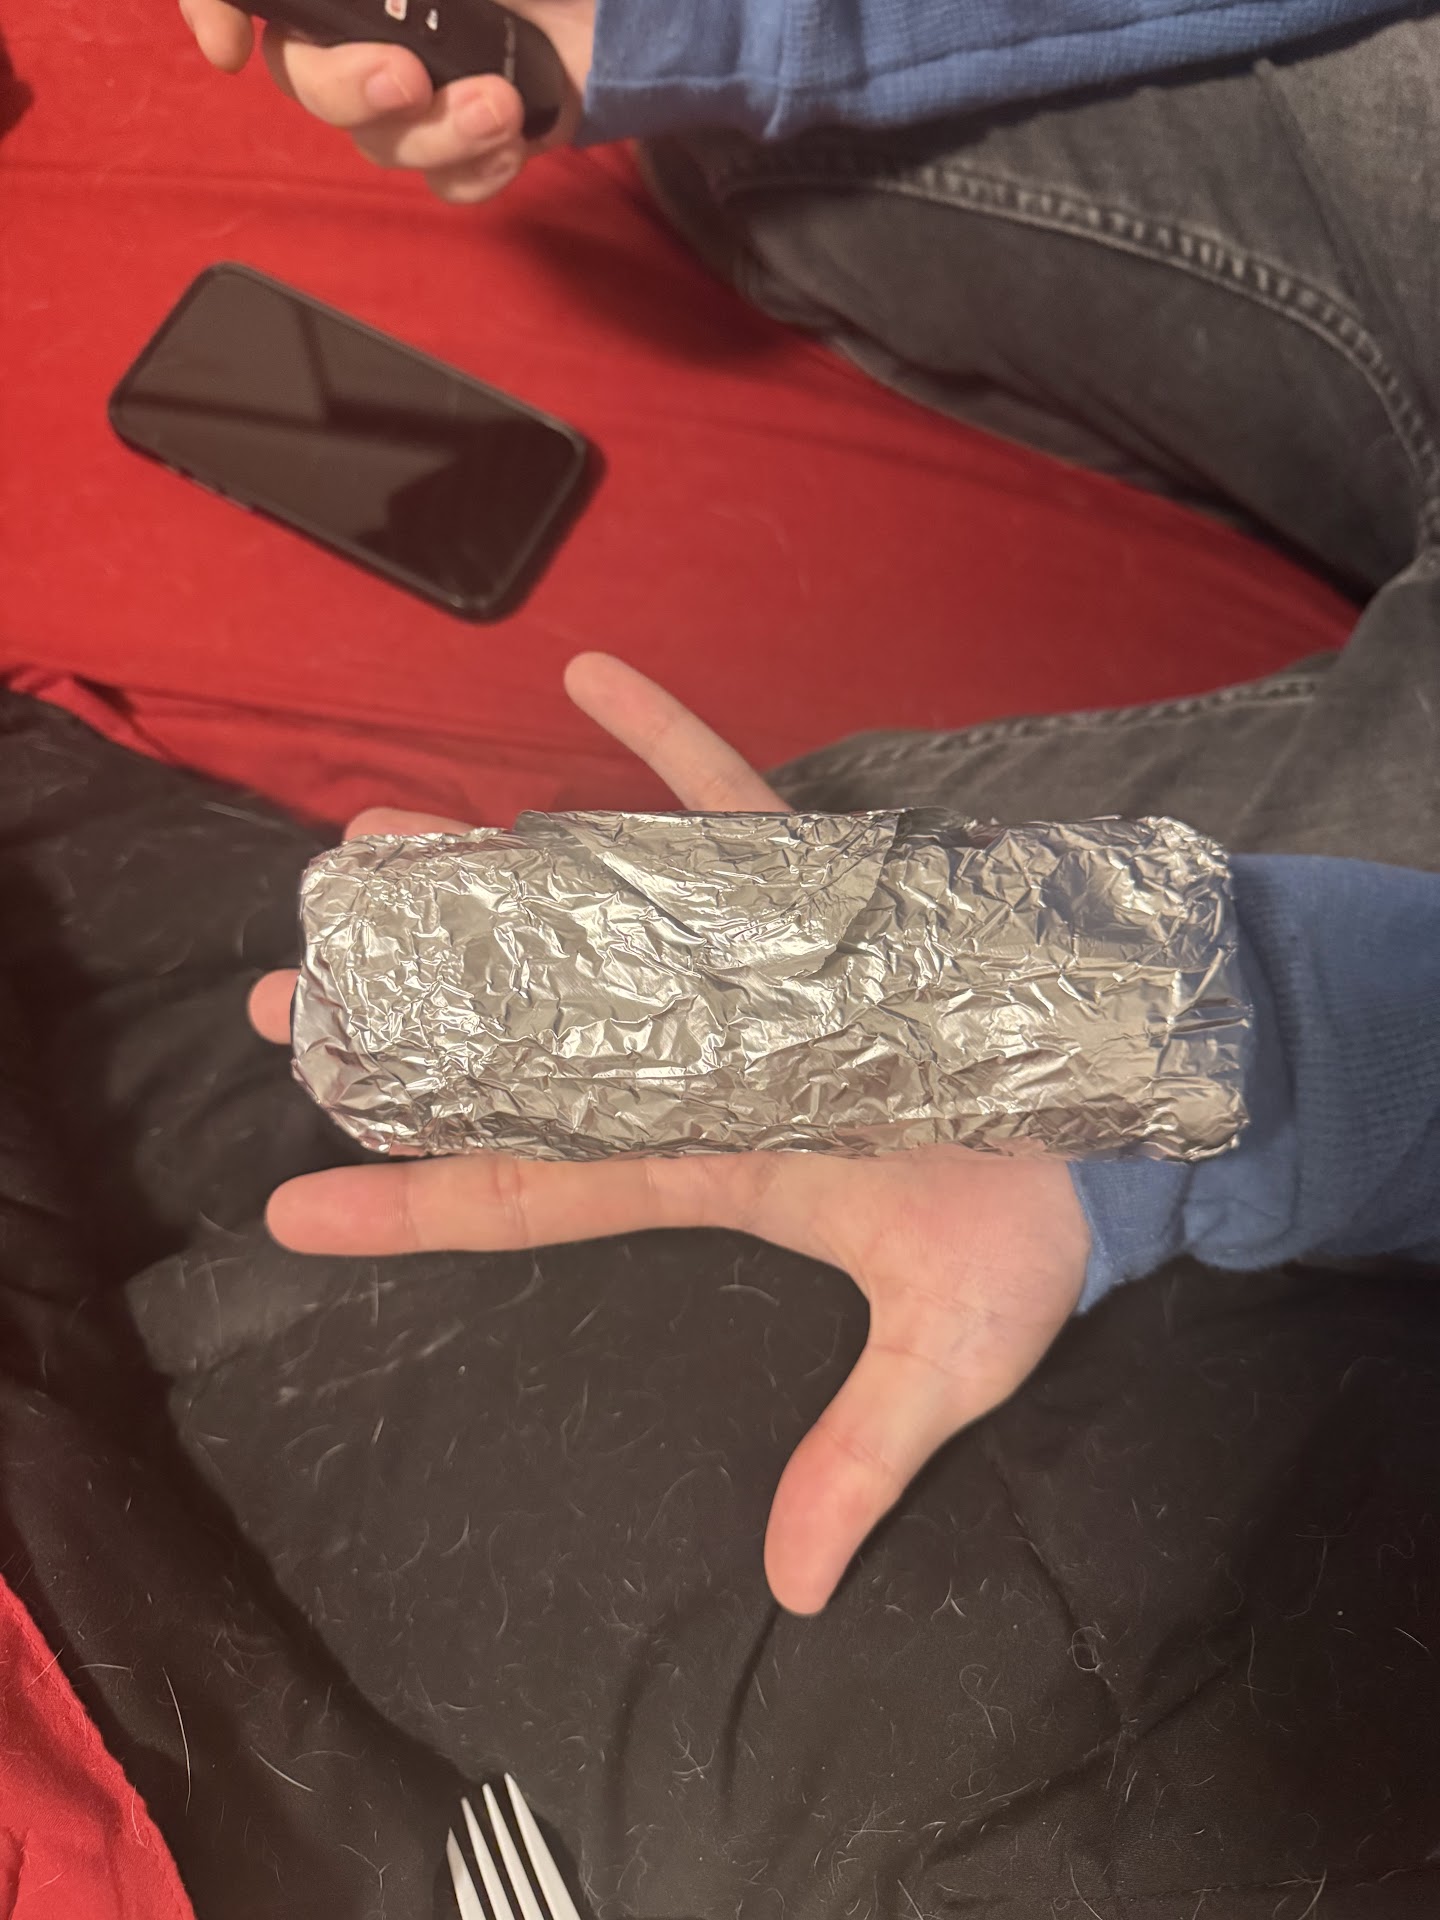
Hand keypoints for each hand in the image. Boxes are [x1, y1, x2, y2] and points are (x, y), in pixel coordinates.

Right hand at [179, 0, 591, 203]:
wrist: (616, 6)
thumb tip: (285, 1)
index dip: (211, 7)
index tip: (227, 47)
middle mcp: (361, 30)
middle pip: (308, 83)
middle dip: (352, 90)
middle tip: (407, 77)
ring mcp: (415, 90)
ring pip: (382, 142)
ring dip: (438, 132)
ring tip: (495, 105)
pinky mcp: (469, 138)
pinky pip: (445, 181)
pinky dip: (476, 169)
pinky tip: (513, 138)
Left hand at [250, 655, 1089, 1611]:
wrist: (1105, 1131)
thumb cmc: (1013, 1239)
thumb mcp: (949, 1354)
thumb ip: (866, 1452)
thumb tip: (796, 1590)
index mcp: (706, 1158)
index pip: (531, 1186)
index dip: (410, 1201)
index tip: (287, 1210)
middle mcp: (698, 1054)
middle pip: (519, 1031)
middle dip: (401, 1018)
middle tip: (280, 996)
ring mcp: (747, 962)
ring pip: (588, 905)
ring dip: (481, 871)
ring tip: (375, 839)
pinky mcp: (814, 885)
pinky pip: (725, 798)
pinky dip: (662, 741)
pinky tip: (592, 672)